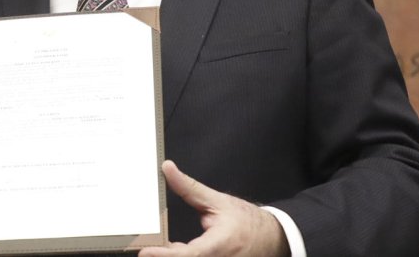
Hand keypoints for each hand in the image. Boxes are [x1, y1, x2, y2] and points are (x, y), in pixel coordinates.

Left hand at [139, 161, 287, 256]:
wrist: (274, 239)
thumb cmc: (248, 222)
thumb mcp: (218, 201)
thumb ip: (190, 189)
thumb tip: (168, 169)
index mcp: (220, 245)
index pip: (188, 255)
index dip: (165, 255)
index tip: (146, 251)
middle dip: (163, 255)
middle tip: (144, 244)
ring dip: (172, 255)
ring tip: (156, 245)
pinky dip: (183, 256)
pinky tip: (173, 249)